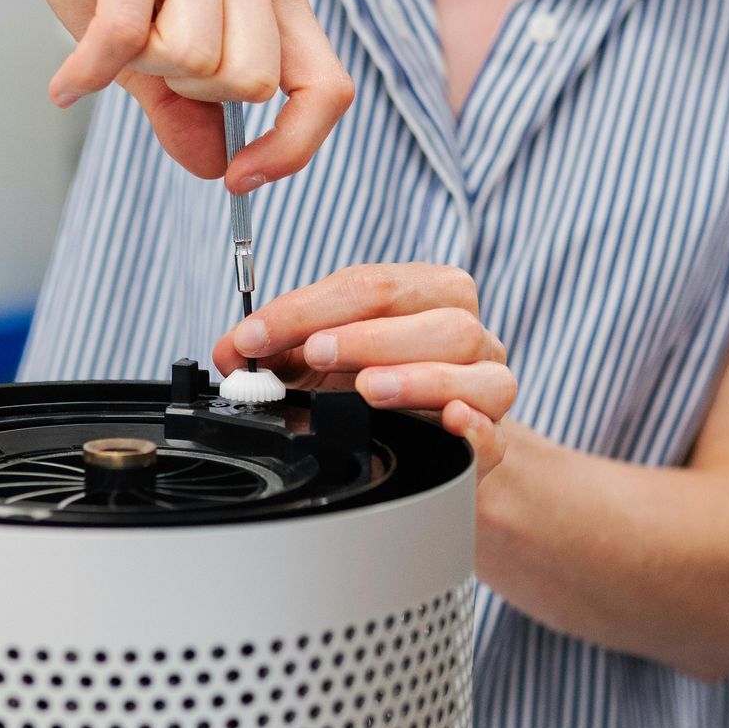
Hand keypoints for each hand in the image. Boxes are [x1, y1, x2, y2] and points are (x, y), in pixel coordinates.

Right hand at [0, 0, 351, 182]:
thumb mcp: (143, 40)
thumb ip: (181, 105)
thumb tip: (212, 169)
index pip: (327, 83)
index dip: (294, 145)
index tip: (239, 178)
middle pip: (251, 83)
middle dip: (188, 93)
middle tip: (142, 60)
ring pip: (196, 60)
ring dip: (136, 67)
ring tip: (105, 34)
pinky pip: (127, 35)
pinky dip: (90, 72)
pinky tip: (67, 83)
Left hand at [212, 263, 516, 473]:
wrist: (427, 440)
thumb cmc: (375, 384)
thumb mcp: (321, 360)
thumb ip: (279, 348)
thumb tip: (232, 351)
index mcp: (429, 294)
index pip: (375, 285)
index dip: (309, 308)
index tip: (257, 334)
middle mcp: (469, 333)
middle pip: (441, 319)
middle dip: (370, 336)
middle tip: (316, 354)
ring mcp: (488, 385)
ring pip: (477, 371)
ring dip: (420, 377)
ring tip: (369, 389)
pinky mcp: (494, 441)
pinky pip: (497, 433)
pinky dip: (474, 426)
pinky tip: (451, 422)